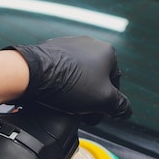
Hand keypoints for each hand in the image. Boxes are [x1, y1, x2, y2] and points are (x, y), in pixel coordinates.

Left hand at [6, 36, 132, 122]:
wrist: (33, 74)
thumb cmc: (69, 83)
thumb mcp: (104, 100)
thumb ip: (120, 106)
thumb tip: (126, 110)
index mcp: (108, 52)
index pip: (115, 84)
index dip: (107, 103)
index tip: (96, 114)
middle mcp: (90, 44)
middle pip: (97, 80)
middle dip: (91, 98)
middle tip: (83, 112)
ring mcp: (70, 45)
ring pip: (80, 76)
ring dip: (77, 92)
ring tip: (67, 104)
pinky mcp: (52, 49)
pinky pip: (63, 71)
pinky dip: (62, 84)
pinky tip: (56, 94)